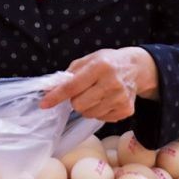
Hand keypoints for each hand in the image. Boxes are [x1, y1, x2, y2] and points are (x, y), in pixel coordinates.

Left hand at [41, 47, 157, 122]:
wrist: (135, 68)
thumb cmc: (107, 63)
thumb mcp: (87, 60)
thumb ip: (68, 75)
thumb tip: (48, 91)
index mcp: (99, 66)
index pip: (72, 86)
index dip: (56, 96)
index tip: (44, 104)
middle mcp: (112, 82)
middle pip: (79, 104)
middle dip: (75, 101)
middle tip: (82, 92)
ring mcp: (120, 98)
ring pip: (89, 114)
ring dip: (87, 107)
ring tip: (95, 95)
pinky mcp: (127, 110)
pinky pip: (102, 119)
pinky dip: (99, 111)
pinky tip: (105, 100)